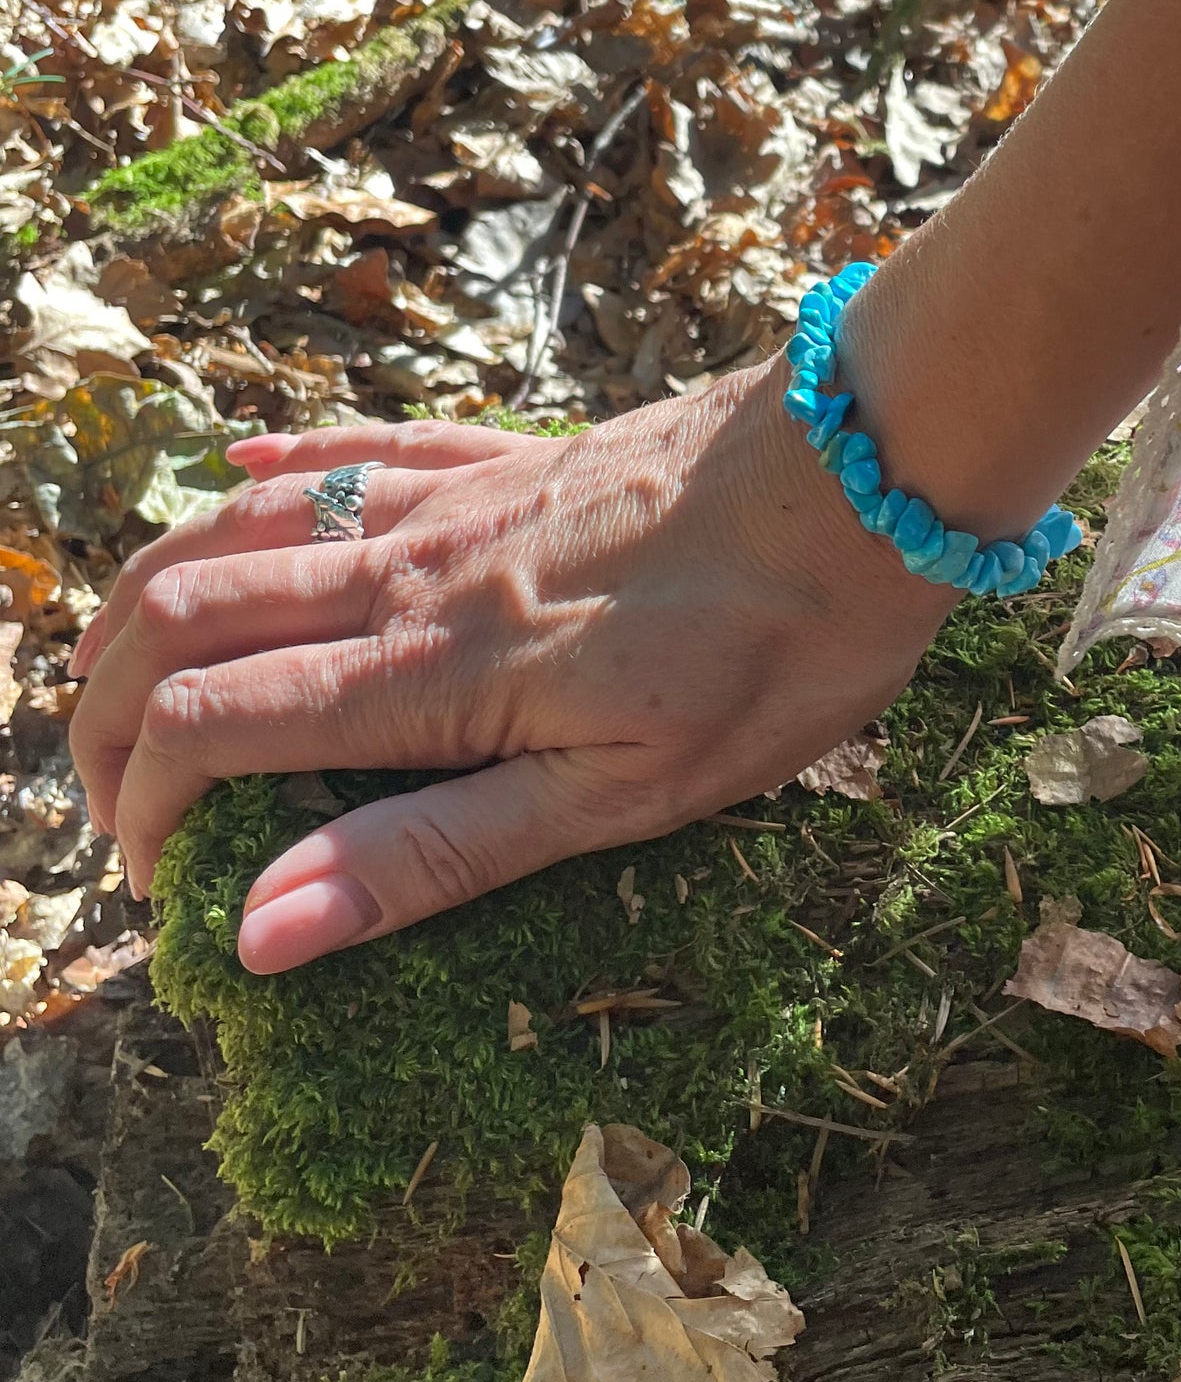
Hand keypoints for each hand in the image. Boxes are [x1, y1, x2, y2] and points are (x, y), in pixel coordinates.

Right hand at [68, 366, 951, 972]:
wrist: (871, 468)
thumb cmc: (777, 645)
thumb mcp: (626, 794)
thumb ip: (434, 856)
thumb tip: (260, 934)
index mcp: (432, 671)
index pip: (209, 730)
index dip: (145, 812)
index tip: (154, 890)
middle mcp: (411, 568)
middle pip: (185, 619)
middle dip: (107, 714)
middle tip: (109, 800)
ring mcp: (452, 495)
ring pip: (240, 527)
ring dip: (150, 597)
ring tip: (111, 671)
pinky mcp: (506, 449)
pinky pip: (348, 446)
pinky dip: (265, 470)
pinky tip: (227, 472)